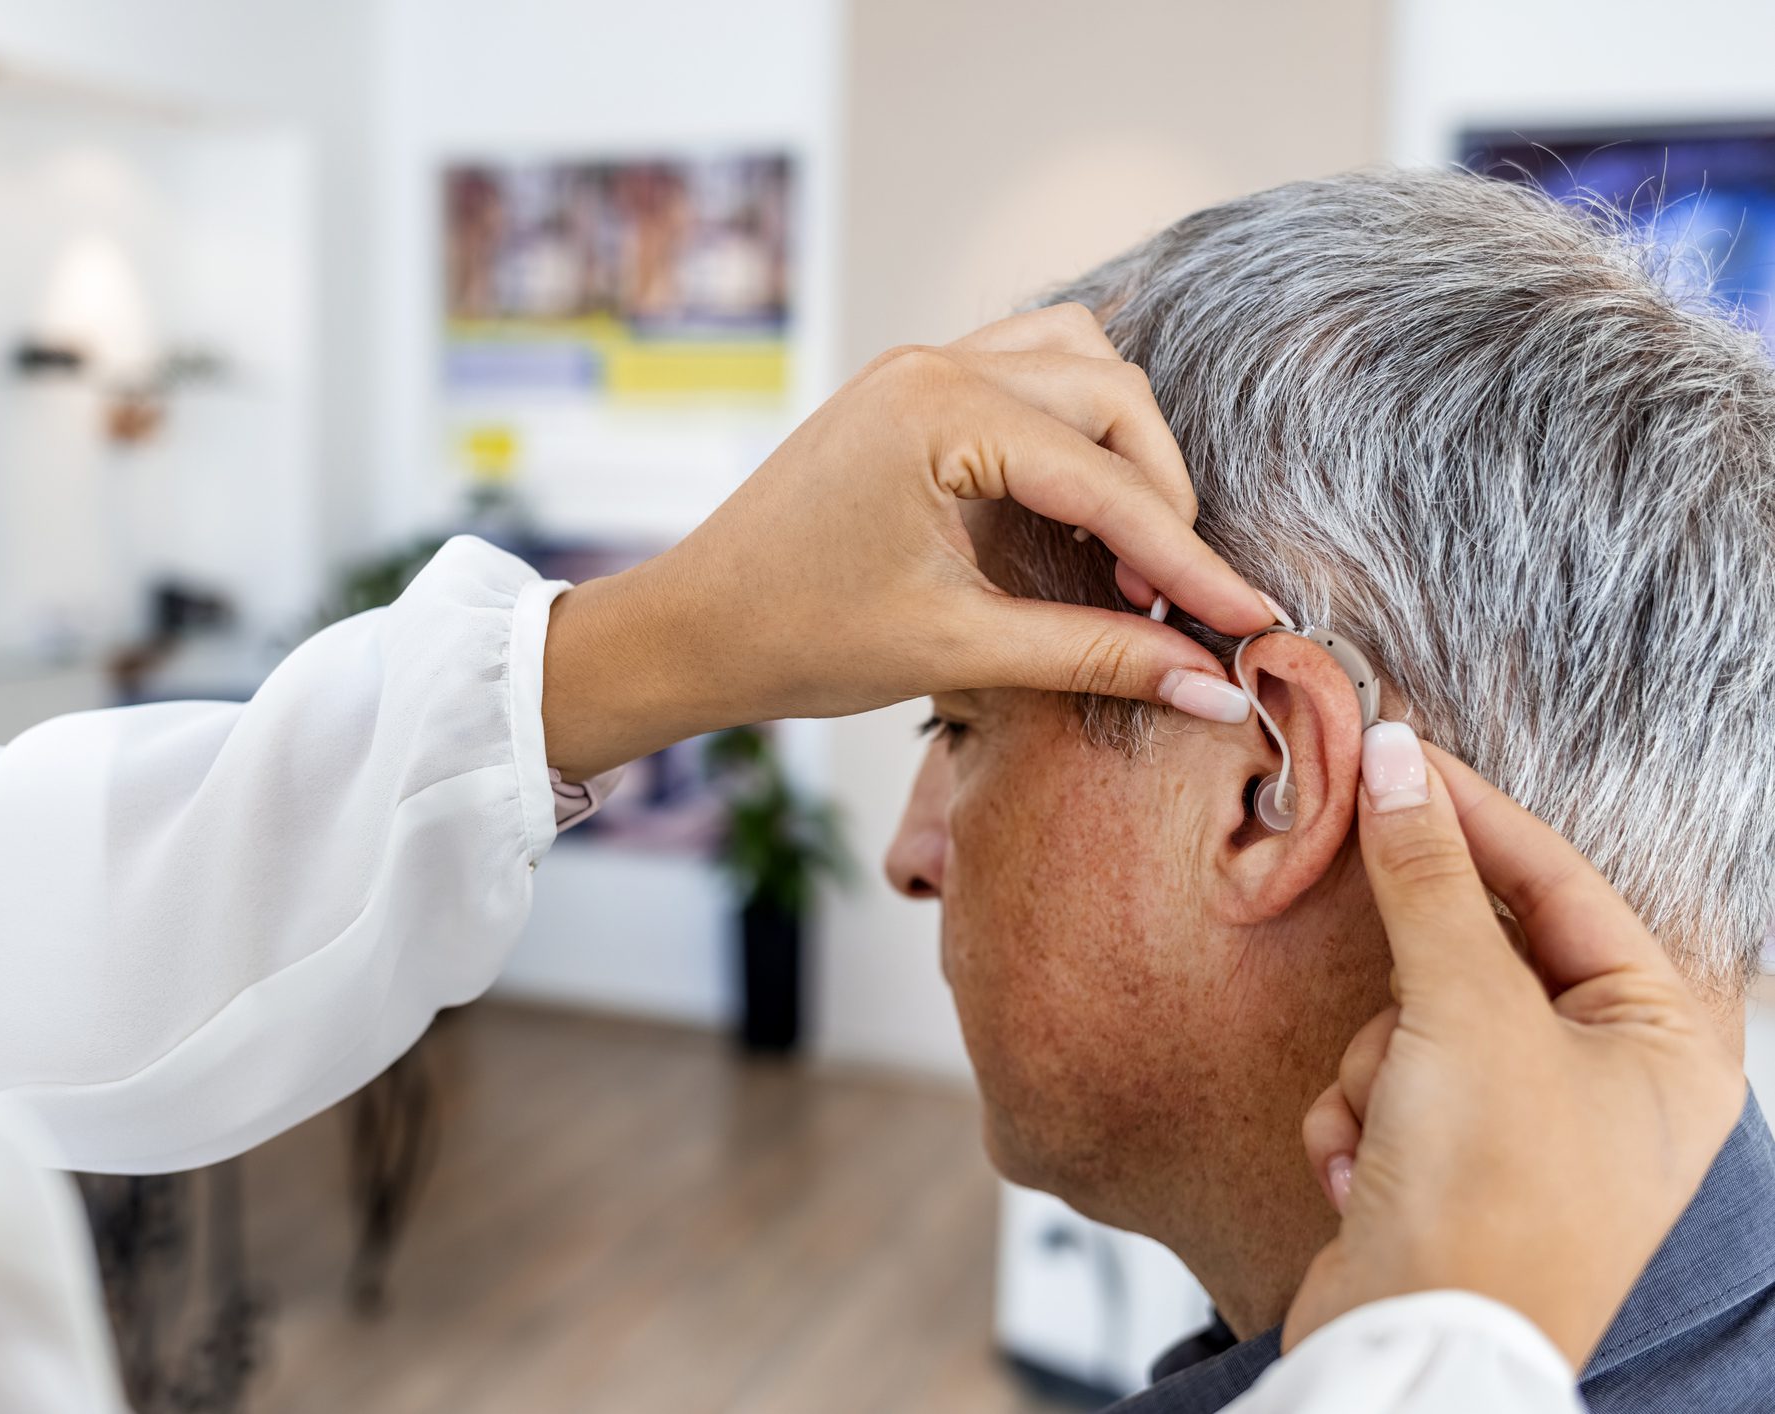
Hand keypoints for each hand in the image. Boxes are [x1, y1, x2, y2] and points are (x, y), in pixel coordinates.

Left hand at [542, 305, 1271, 777]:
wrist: (690, 628)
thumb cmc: (798, 639)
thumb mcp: (958, 652)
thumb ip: (1095, 658)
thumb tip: (1216, 688)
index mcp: (940, 413)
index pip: (1106, 481)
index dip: (1187, 560)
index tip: (1251, 620)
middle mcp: (934, 365)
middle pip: (1112, 398)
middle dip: (1163, 496)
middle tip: (1175, 601)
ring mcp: (919, 366)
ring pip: (1078, 363)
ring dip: (1125, 447)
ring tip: (1132, 550)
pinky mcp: (910, 388)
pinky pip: (1028, 370)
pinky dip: (1075, 426)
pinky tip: (1081, 504)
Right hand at [1284, 725, 1745, 1366]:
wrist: (1417, 1348)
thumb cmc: (1492, 1198)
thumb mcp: (1464, 1008)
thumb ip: (1428, 878)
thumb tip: (1399, 763)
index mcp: (1661, 1039)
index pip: (1562, 882)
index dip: (1473, 816)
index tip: (1395, 756)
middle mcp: (1609, 1080)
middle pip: (1481, 951)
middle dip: (1413, 982)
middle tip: (1378, 942)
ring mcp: (1528, 1126)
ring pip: (1413, 1016)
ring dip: (1374, 1063)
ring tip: (1387, 1124)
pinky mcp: (1454, 1164)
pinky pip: (1383, 1081)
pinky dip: (1356, 1116)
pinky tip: (1367, 1171)